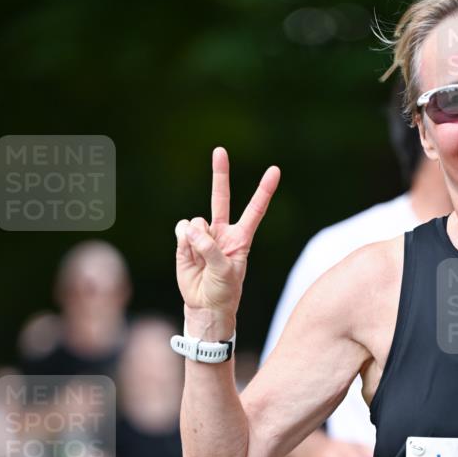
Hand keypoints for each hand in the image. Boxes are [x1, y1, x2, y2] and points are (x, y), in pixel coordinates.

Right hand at [175, 147, 280, 334]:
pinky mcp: (185, 241)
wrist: (204, 305)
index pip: (255, 209)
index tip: (275, 170)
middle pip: (220, 197)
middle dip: (220, 174)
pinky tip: (189, 256)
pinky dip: (184, 242)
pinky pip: (182, 230)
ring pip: (196, 222)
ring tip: (201, 260)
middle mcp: (222, 232)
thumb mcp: (225, 272)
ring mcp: (203, 235)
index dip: (264, 190)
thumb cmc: (223, 291)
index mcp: (241, 238)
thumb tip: (190, 227)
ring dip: (197, 239)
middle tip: (219, 151)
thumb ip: (210, 248)